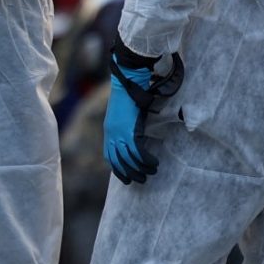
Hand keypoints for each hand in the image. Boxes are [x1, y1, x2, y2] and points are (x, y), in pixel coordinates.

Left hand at [103, 61, 157, 184]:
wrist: (128, 82)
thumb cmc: (127, 95)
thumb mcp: (122, 114)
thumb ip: (124, 127)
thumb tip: (133, 135)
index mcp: (108, 132)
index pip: (109, 156)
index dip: (117, 169)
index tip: (124, 177)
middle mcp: (112, 135)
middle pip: (119, 162)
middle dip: (129, 174)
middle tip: (140, 180)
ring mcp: (120, 134)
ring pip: (130, 159)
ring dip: (141, 169)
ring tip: (151, 173)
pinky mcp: (130, 131)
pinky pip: (138, 152)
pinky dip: (146, 160)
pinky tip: (154, 163)